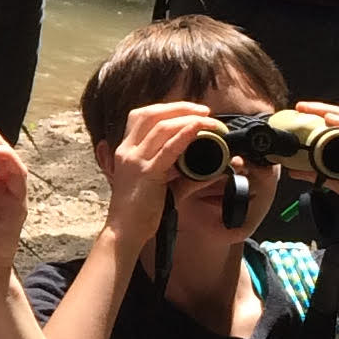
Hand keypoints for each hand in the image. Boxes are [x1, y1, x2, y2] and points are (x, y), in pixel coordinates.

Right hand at [108, 101, 222, 249]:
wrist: (124, 231)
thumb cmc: (140, 211)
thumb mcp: (160, 185)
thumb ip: (183, 174)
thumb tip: (214, 168)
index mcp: (126, 150)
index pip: (142, 116)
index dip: (167, 108)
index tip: (190, 111)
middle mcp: (127, 150)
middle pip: (151, 113)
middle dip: (180, 107)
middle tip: (204, 110)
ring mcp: (135, 160)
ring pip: (162, 126)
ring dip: (189, 118)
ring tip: (209, 121)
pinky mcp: (146, 173)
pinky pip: (168, 148)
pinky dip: (186, 134)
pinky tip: (199, 130)